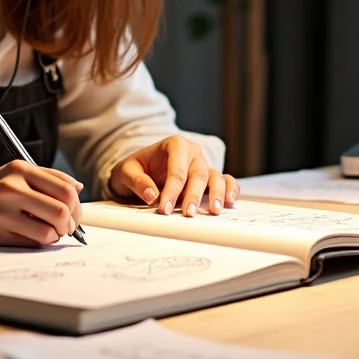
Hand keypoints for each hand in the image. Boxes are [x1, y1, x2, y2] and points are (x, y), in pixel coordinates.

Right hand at [0, 160, 83, 246]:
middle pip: (61, 210)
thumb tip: (78, 188)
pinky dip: (42, 242)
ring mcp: (4, 211)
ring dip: (57, 235)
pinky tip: (36, 235)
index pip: (65, 188)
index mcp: (20, 169)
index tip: (74, 213)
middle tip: (67, 227)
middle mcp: (11, 188)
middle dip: (70, 222)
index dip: (76, 205)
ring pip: (50, 231)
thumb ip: (48, 177)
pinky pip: (34, 242)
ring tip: (51, 232)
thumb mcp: (17, 173)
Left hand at [108, 136, 238, 216]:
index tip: (164, 209)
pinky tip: (229, 202)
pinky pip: (226, 181)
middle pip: (197, 175)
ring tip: (214, 211)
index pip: (176, 170)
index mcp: (175, 145)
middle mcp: (193, 153)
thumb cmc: (135, 169)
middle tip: (188, 214)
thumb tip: (151, 195)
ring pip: (215, 177)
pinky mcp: (210, 178)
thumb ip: (137, 181)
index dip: (172, 190)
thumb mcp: (126, 172)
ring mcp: (203, 165)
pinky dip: (231, 190)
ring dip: (216, 194)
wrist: (141, 172)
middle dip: (193, 195)